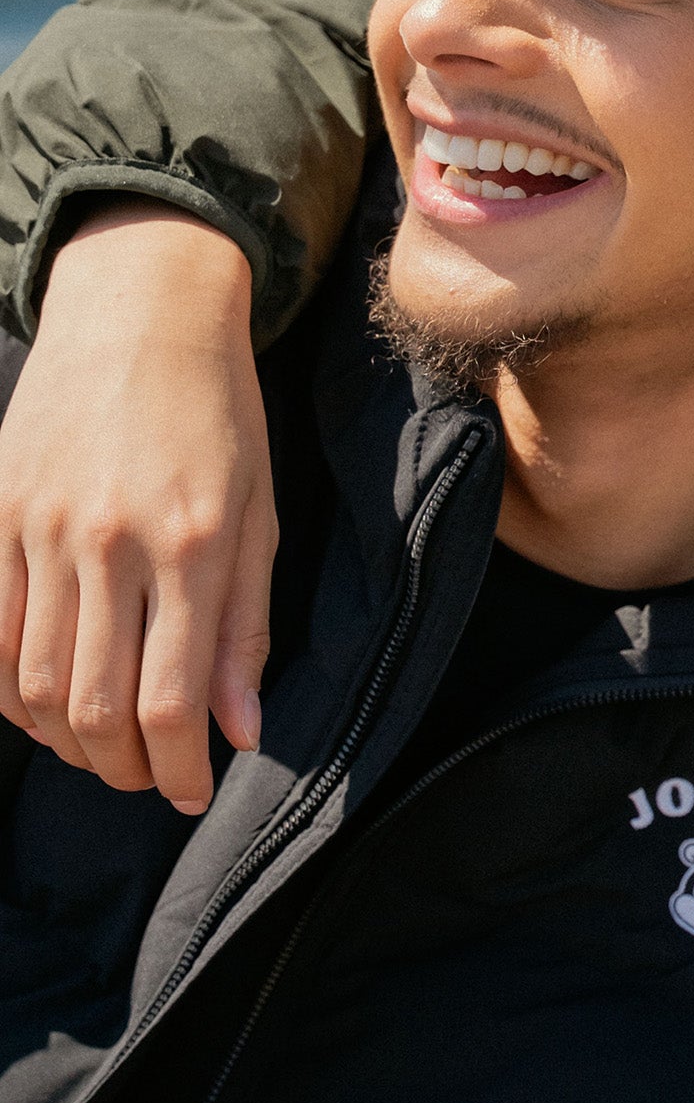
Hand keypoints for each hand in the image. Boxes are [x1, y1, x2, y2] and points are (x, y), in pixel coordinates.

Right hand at [0, 200, 273, 812]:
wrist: (142, 312)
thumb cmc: (220, 416)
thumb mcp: (259, 516)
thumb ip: (245, 628)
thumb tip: (239, 732)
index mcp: (190, 546)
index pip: (169, 702)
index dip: (177, 768)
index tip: (191, 790)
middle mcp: (110, 543)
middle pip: (93, 707)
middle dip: (123, 767)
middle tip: (148, 776)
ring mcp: (40, 528)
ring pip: (33, 682)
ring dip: (66, 741)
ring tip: (102, 748)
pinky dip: (10, 689)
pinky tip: (44, 701)